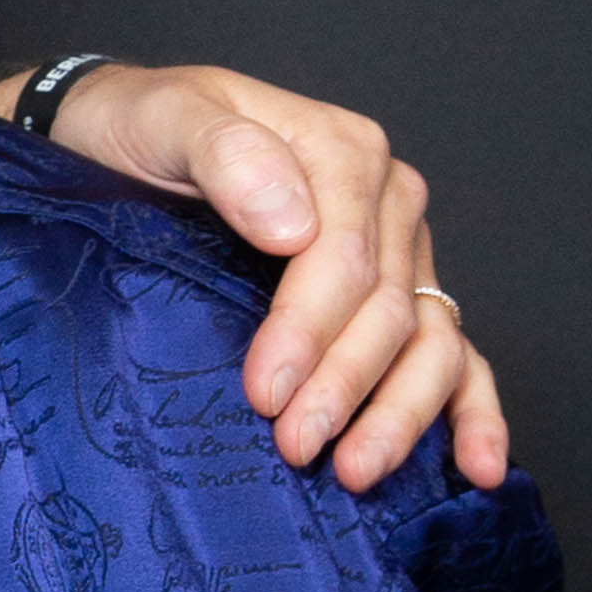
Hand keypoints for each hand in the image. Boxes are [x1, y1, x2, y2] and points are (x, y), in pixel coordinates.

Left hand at [0, 59, 509, 494]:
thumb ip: (227, 155)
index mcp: (342, 153)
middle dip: (344, 386)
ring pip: (429, 342)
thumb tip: (294, 227)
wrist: (114, 146)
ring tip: (356, 471)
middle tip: (296, 447)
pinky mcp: (395, 300)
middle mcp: (385, 203)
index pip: (344, 257)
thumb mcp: (163, 121)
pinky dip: (472, 411)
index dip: (309, 329)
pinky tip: (477, 466)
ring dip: (401, 413)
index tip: (266, 390)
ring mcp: (398, 255)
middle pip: (387, 308)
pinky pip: (454, 356)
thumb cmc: (137, 132)